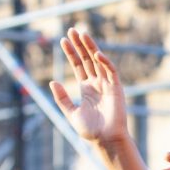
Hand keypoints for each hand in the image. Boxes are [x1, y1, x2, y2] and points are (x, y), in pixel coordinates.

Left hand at [50, 29, 131, 148]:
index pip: (78, 65)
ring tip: (82, 33)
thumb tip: (52, 82)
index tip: (63, 40)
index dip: (71, 53)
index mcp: (86, 88)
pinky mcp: (116, 88)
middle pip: (87, 59)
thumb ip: (62, 99)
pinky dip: (105, 62)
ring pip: (98, 61)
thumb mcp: (71, 113)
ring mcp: (107, 84)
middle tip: (72, 30)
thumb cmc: (91, 130)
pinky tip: (96, 53)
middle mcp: (97, 83)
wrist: (106, 140)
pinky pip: (111, 71)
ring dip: (90, 47)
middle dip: (80, 45)